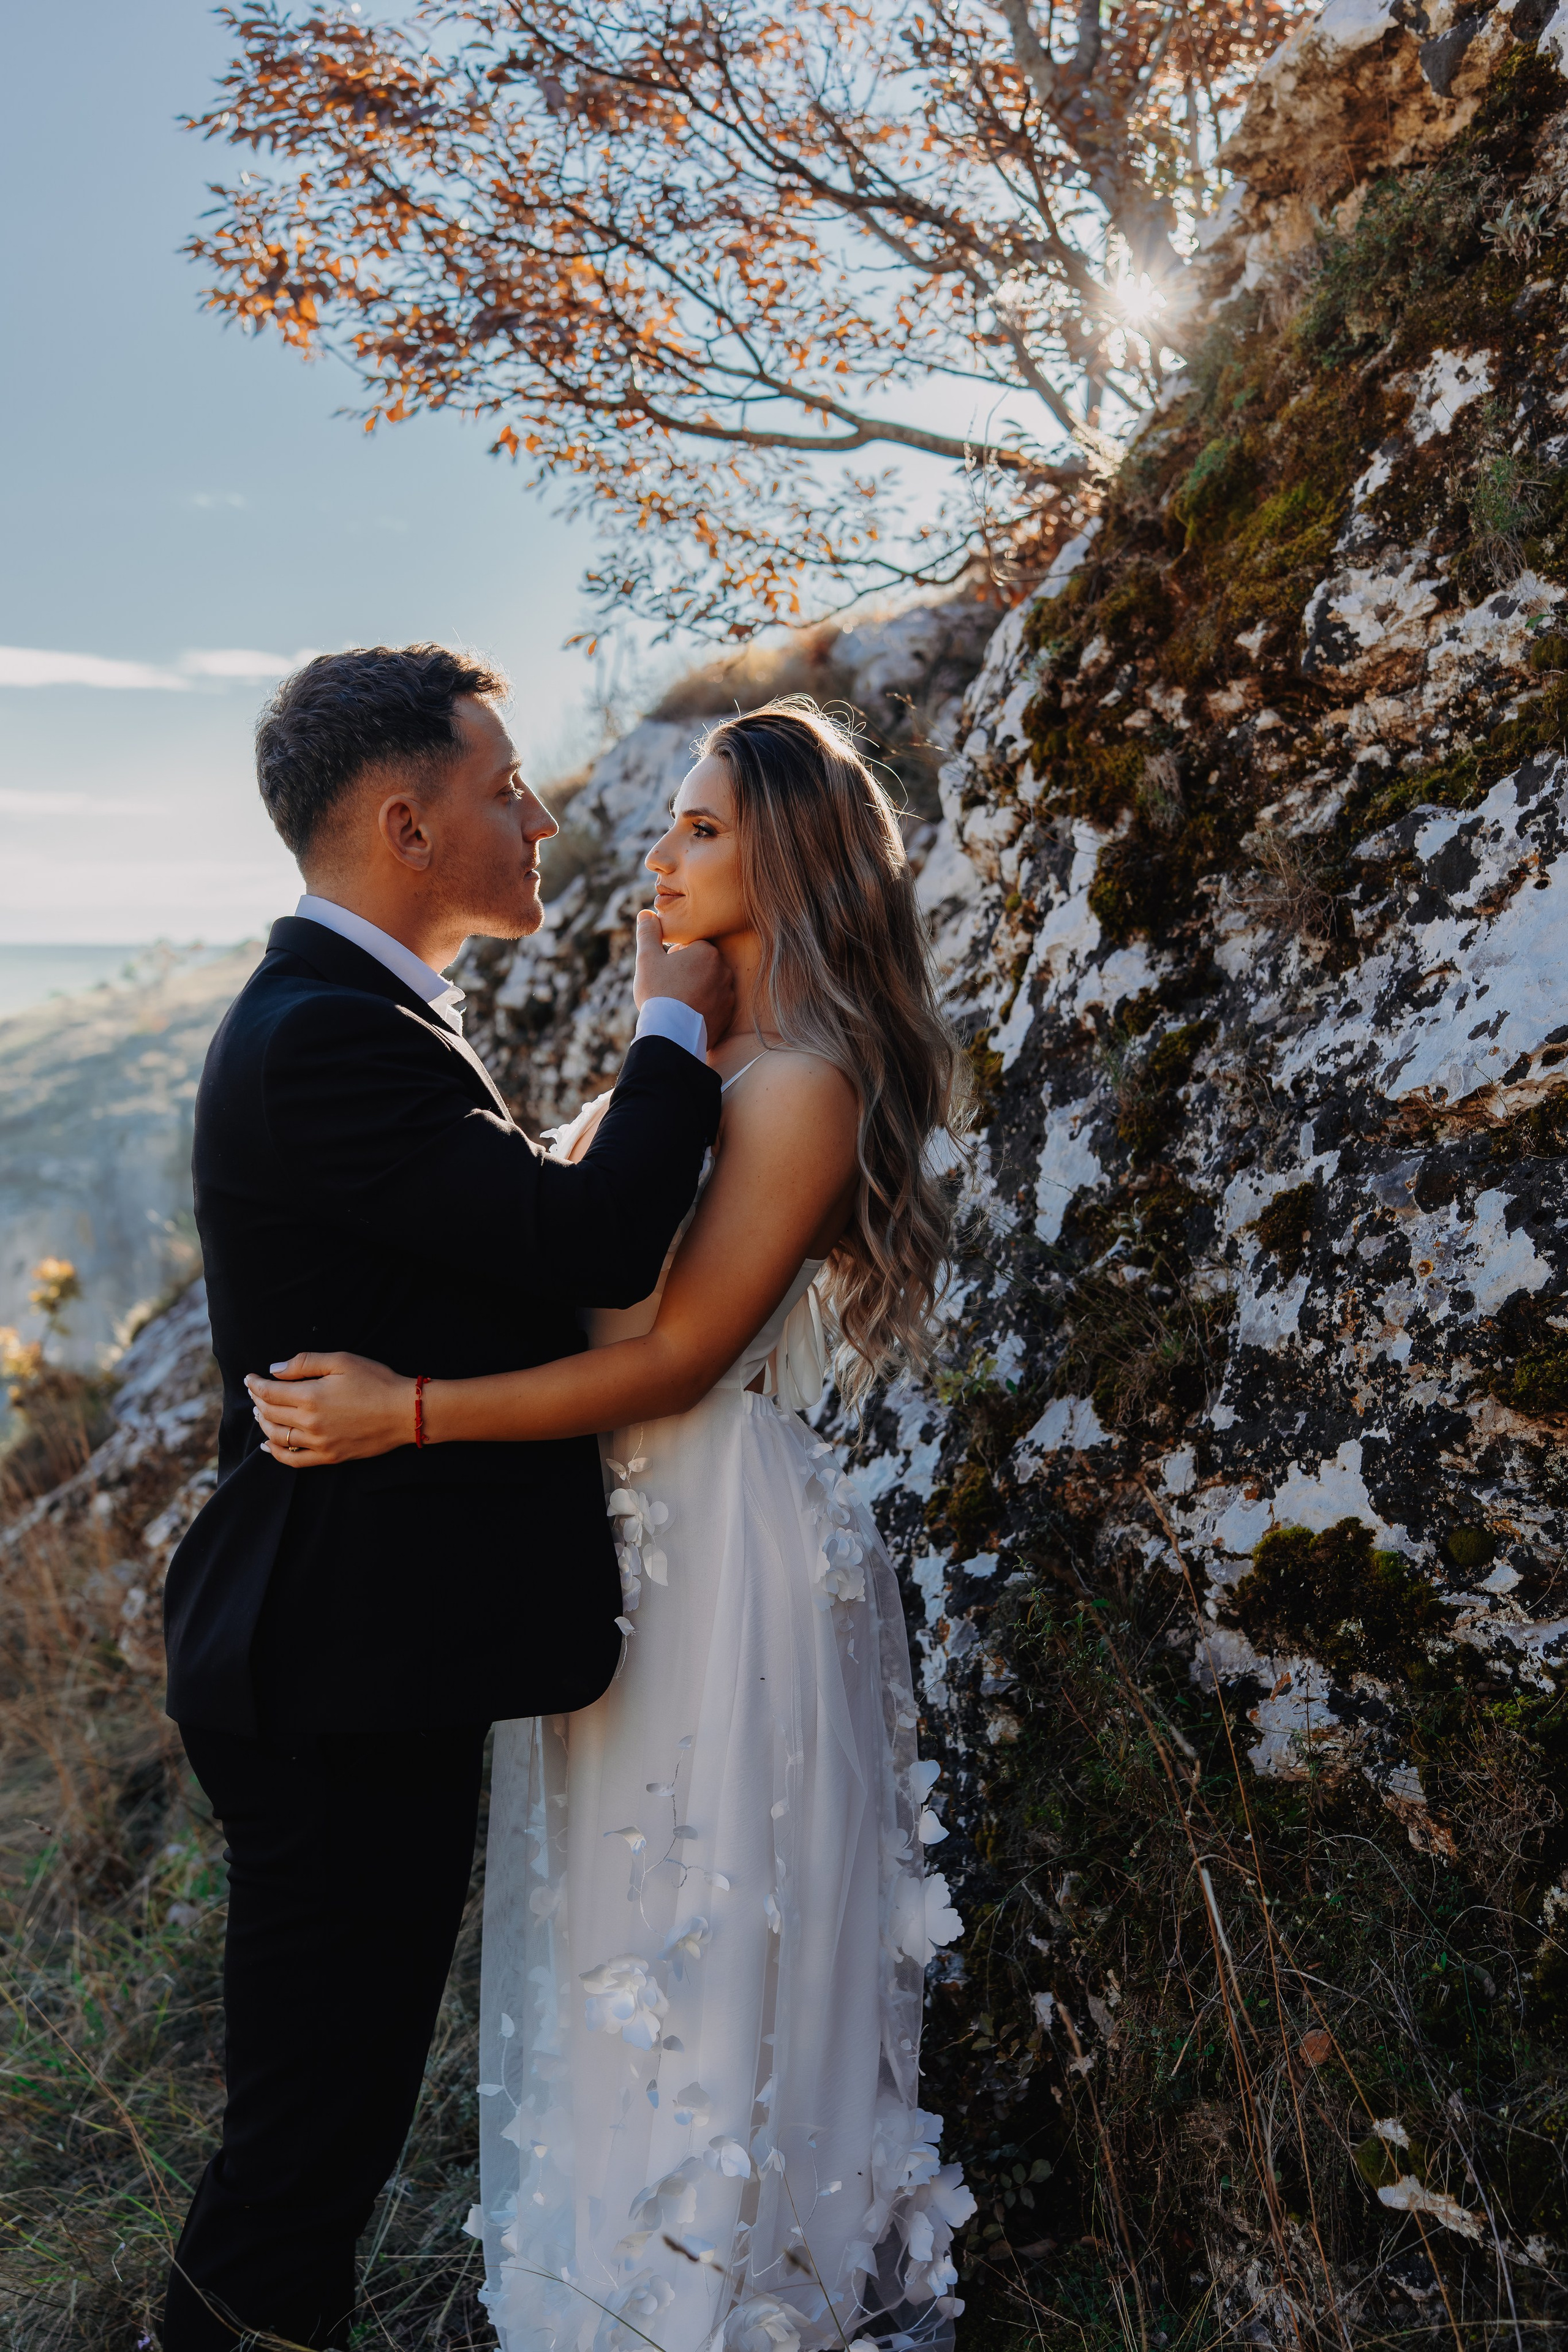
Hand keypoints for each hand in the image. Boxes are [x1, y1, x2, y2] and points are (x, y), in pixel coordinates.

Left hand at [244, 1352, 415, 1466]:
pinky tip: (268, 1445)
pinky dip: (276, 1453)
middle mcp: (310, 1422)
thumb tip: (274, 1370)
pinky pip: (293, 1460)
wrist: (404, 1412)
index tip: (249, 1378)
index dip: (255, 1384)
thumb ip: (305, 1363)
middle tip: (254, 1392)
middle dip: (257, 1401)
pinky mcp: (329, 1456)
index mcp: (310, 1396)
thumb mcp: (342, 1361)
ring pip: (277, 1437)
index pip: (270, 1392)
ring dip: (263, 1424)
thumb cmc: (376, 1381)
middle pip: (270, 1413)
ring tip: (259, 1414)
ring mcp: (319, 1443)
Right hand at [632, 909, 734, 1040]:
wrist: (672, 1035)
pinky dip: (703, 1007)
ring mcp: (728, 993)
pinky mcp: (728, 1014)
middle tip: (670, 987)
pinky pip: (715, 1004)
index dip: (674, 957)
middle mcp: (724, 970)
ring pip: (708, 984)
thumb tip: (646, 913)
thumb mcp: (647, 959)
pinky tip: (687, 1014)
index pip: (690, 946)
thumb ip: (648, 933)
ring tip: (678, 1002)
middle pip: (701, 965)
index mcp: (707, 951)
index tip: (665, 971)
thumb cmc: (658, 993)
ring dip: (696, 989)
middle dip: (687, 972)